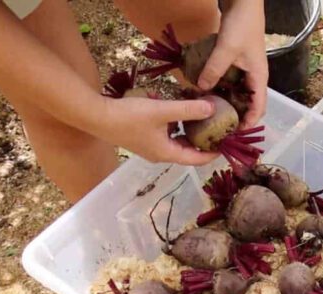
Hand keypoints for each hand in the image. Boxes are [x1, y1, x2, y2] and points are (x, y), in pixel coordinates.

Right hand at [88, 96, 219, 165]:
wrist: (95, 116)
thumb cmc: (129, 116)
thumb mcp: (162, 110)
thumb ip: (188, 110)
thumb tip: (212, 108)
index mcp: (167, 153)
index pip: (197, 159)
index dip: (213, 153)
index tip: (227, 144)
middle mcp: (160, 154)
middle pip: (188, 149)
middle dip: (202, 138)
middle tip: (216, 125)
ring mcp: (150, 146)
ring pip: (176, 138)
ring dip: (186, 127)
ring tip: (198, 113)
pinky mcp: (142, 137)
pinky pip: (164, 131)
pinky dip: (171, 121)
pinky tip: (168, 104)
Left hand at [197, 0, 267, 127]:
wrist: (244, 3)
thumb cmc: (242, 26)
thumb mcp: (226, 49)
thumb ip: (214, 70)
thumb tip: (200, 89)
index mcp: (259, 77)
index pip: (259, 107)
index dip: (249, 122)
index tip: (235, 132)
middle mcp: (255, 76)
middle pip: (248, 103)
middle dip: (236, 116)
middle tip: (219, 126)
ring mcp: (246, 69)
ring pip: (238, 93)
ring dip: (227, 102)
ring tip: (211, 112)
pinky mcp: (237, 62)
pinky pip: (231, 81)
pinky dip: (221, 88)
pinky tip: (207, 90)